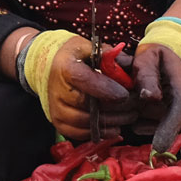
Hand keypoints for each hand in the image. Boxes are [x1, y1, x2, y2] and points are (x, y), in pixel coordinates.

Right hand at [21, 30, 137, 140]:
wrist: (45, 67)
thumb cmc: (72, 55)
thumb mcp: (88, 47)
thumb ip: (108, 56)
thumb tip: (129, 65)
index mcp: (65, 68)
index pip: (86, 81)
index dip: (107, 90)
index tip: (125, 93)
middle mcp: (58, 92)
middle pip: (88, 106)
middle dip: (115, 108)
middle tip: (134, 105)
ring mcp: (57, 110)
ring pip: (86, 123)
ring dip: (111, 122)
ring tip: (129, 116)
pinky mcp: (59, 123)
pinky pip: (81, 133)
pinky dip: (100, 133)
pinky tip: (115, 127)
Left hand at [132, 18, 180, 147]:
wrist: (179, 50)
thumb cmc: (161, 52)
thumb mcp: (148, 55)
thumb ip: (146, 74)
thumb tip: (150, 97)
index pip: (179, 108)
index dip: (168, 128)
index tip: (159, 147)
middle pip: (161, 118)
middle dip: (139, 110)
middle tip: (129, 90)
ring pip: (157, 124)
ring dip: (142, 114)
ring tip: (139, 93)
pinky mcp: (180, 120)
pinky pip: (156, 126)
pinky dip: (145, 119)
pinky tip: (143, 104)